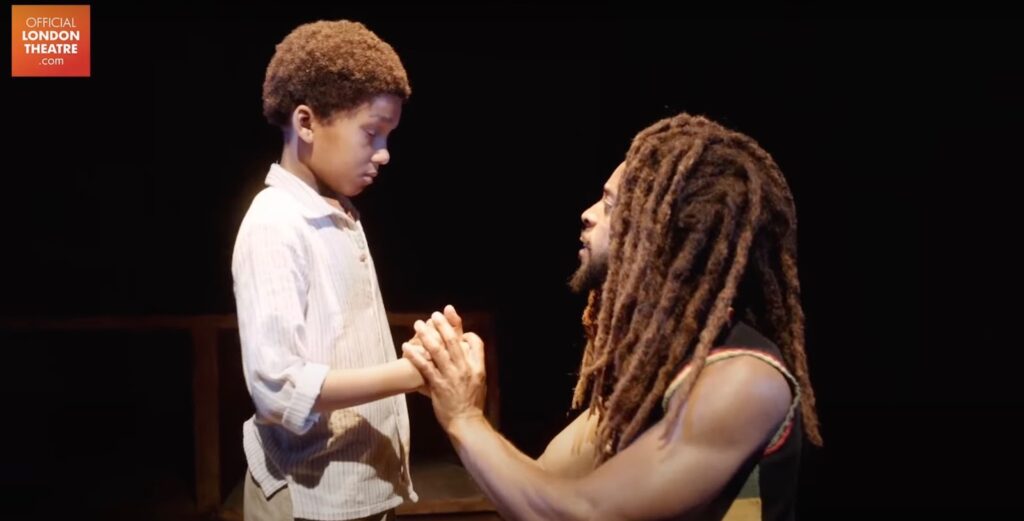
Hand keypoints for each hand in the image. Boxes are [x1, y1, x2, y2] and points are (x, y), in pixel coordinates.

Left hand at [402, 305, 485, 430]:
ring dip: (427, 335)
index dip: (466, 333)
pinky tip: (406, 347)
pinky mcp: (437, 384)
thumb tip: (466, 350)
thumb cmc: (472, 403)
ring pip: (438, 350)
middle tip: (435, 314)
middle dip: (443, 325)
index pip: (475, 342)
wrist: (466, 422)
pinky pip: (424, 366)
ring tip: (418, 325)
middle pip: (454, 341)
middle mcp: (465, 368)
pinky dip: (415, 355)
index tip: (459, 329)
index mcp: (478, 367)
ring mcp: (451, 376)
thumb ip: (473, 364)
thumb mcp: (479, 381)